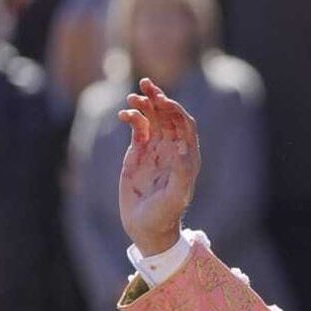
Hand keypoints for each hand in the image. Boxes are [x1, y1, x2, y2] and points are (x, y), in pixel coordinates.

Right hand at [118, 78, 200, 255]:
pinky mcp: (138, 153)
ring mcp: (155, 149)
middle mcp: (172, 149)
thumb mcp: (175, 196)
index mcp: (186, 155)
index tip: (163, 101)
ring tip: (132, 97)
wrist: (146, 226)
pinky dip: (132, 118)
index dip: (175, 109)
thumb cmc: (164, 214)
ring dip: (144, 104)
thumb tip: (181, 147)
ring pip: (152, 119)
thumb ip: (180, 172)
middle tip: (146, 84)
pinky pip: (137, 129)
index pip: (184, 124)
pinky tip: (123, 114)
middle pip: (168, 116)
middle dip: (158, 98)